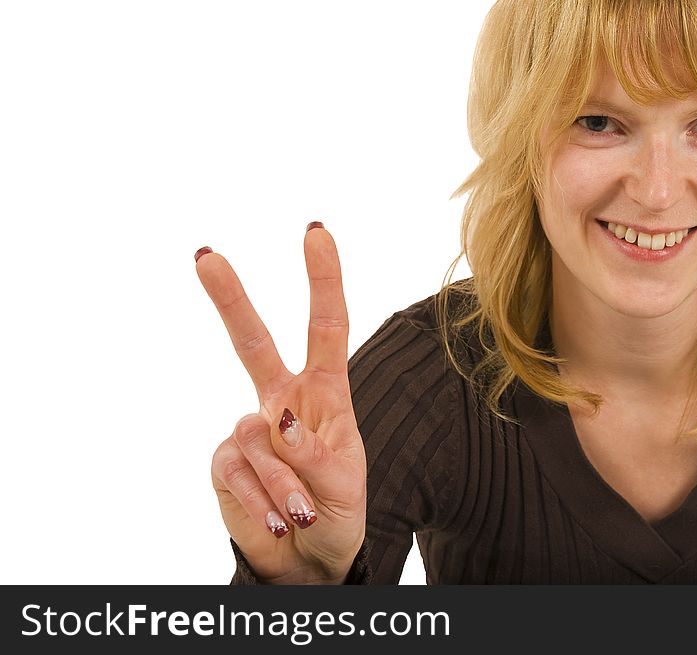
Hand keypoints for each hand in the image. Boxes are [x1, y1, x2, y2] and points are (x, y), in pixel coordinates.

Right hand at [195, 224, 365, 583]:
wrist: (308, 558)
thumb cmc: (337, 510)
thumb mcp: (346, 482)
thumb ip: (316, 452)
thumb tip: (277, 420)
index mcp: (324, 394)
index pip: (325, 329)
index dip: (323, 281)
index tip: (316, 232)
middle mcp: (282, 402)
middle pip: (252, 344)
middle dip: (231, 300)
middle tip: (204, 256)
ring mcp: (250, 431)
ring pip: (258, 438)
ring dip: (285, 483)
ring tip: (302, 514)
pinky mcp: (225, 462)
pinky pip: (237, 470)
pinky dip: (262, 499)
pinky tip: (278, 520)